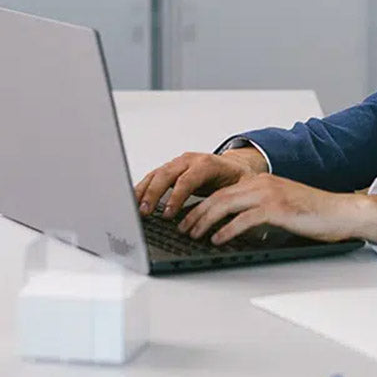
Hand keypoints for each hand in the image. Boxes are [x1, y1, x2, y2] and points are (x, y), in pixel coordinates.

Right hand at [133, 148, 267, 217]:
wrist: (236, 165)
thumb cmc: (238, 177)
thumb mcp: (242, 187)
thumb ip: (233, 198)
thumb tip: (227, 216)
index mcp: (208, 164)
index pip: (188, 179)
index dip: (176, 196)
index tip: (168, 214)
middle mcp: (190, 160)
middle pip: (166, 174)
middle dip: (154, 194)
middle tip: (144, 213)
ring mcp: (178, 163)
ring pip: (156, 174)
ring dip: (143, 191)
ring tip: (134, 209)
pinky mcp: (171, 170)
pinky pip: (153, 177)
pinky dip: (142, 189)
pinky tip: (133, 201)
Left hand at [176, 173, 376, 245]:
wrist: (339, 211)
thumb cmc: (314, 212)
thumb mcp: (282, 207)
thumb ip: (259, 211)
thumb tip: (236, 228)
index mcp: (262, 181)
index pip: (223, 191)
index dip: (203, 205)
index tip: (188, 217)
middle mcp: (263, 183)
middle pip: (219, 196)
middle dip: (196, 213)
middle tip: (183, 228)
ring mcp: (269, 194)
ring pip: (225, 204)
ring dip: (204, 221)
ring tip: (193, 234)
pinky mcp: (277, 208)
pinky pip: (243, 219)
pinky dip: (226, 230)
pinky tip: (217, 239)